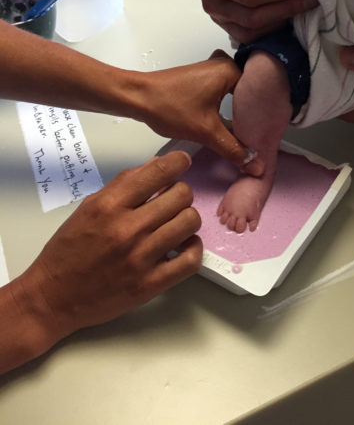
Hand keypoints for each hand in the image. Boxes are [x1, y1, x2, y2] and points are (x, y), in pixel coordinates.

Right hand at [4, 152, 200, 372]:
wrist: (53, 298)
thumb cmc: (68, 251)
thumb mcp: (89, 207)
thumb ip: (124, 185)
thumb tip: (157, 164)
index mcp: (109, 206)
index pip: (158, 173)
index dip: (178, 162)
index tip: (182, 162)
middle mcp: (127, 230)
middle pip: (181, 195)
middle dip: (180, 192)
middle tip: (171, 200)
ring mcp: (140, 259)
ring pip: (189, 222)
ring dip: (186, 218)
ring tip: (175, 223)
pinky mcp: (150, 285)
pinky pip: (191, 260)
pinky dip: (193, 248)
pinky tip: (182, 245)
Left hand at [134, 52, 263, 175]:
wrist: (138, 97)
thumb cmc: (169, 106)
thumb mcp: (207, 132)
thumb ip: (234, 149)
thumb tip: (256, 165)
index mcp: (230, 70)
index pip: (260, 91)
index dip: (266, 114)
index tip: (271, 131)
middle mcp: (224, 65)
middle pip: (250, 92)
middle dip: (255, 113)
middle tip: (263, 134)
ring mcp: (212, 70)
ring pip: (238, 93)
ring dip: (242, 111)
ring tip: (250, 131)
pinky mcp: (202, 78)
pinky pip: (225, 91)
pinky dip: (230, 106)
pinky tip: (232, 122)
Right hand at [186, 0, 317, 42]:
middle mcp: (213, 4)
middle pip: (254, 17)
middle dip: (286, 9)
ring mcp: (219, 17)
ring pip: (252, 31)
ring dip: (280, 21)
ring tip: (304, 6)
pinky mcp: (226, 23)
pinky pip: (249, 36)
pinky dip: (270, 29)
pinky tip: (288, 14)